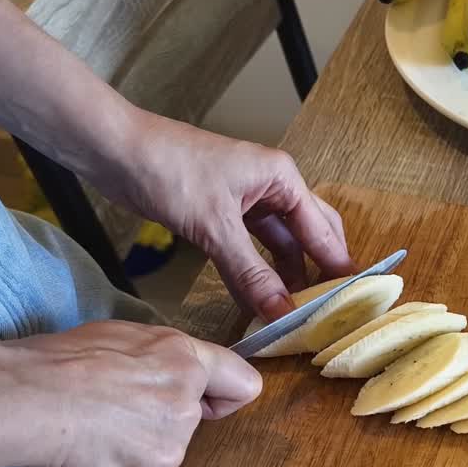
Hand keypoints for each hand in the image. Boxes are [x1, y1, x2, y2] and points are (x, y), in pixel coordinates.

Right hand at [8, 321, 261, 466]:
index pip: (242, 384)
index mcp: (183, 359)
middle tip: (108, 411)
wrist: (27, 397)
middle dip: (153, 421)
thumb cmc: (59, 361)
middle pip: (188, 421)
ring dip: (123, 449)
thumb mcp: (121, 339)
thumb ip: (156, 360)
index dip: (224, 396)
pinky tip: (64, 457)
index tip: (208, 401)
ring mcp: (171, 440)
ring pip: (156, 450)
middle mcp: (186, 400)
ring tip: (80, 431)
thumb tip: (155, 374)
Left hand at [94, 112, 355, 320]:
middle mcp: (272, 188)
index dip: (338, 270)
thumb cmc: (167, 168)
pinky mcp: (224, 215)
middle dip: (319, 274)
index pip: (324, 232)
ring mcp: (248, 201)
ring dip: (286, 278)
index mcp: (283, 178)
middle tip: (327, 313)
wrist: (115, 151)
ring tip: (293, 315)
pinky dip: (257, 274)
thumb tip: (281, 312)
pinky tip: (259, 301)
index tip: (352, 305)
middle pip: (311, 237)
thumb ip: (250, 273)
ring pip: (281, 246)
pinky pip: (252, 250)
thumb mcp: (214, 227)